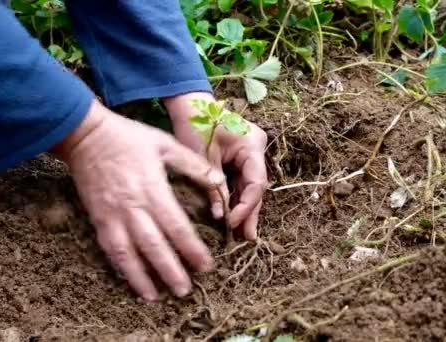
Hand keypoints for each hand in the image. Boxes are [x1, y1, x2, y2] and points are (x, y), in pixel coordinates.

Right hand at [52, 100, 222, 300]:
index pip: (176, 225)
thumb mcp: (165, 143)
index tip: (205, 265)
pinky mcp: (97, 218)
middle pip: (153, 245)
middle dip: (170, 270)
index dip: (191, 248)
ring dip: (141, 278)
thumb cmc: (129, 138)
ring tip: (156, 297)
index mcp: (152, 187)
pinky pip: (109, 248)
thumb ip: (192, 164)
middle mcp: (132, 206)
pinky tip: (130, 282)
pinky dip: (120, 268)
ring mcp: (112, 214)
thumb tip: (219, 182)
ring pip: (127, 253)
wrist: (85, 135)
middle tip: (185, 291)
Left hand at [165, 92, 267, 240]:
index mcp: (252, 145)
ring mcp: (251, 152)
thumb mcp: (203, 160)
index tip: (231, 223)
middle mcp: (257, 149)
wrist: (188, 104)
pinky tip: (235, 216)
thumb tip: (220, 217)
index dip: (246, 206)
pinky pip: (241, 180)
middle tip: (248, 237)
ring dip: (244, 207)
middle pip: (256, 186)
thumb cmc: (195, 125)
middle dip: (250, 212)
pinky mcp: (241, 156)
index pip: (256, 182)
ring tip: (243, 233)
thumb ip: (215, 188)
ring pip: (250, 185)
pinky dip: (237, 196)